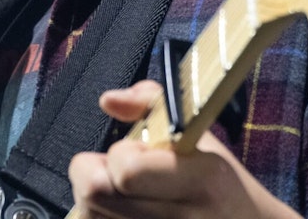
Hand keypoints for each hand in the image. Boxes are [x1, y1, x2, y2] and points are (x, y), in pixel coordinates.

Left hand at [67, 81, 301, 218]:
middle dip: (94, 174)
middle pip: (94, 193)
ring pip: (89, 215)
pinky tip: (120, 212)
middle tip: (116, 173)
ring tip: (121, 195)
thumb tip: (108, 100)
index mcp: (201, 179)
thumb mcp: (197, 134)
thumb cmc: (218, 181)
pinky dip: (99, 217)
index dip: (119, 154)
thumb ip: (149, 103)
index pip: (126, 169)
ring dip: (93, 201)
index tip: (137, 152)